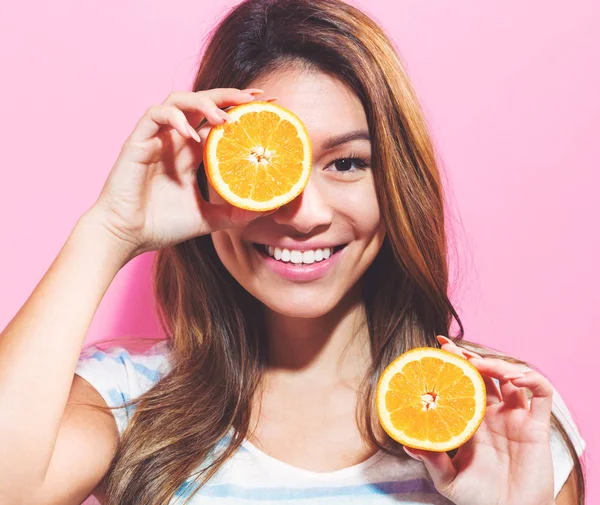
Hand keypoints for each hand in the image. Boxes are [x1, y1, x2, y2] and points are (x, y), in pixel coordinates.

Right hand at [87, 87, 269, 259]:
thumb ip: (235, 212)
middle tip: (256, 99)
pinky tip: (191, 133)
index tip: (268, 106)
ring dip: (203, 103)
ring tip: (225, 118)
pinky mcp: (138, 141)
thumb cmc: (162, 226)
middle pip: (204, 103)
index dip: (241, 110)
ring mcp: (157, 138)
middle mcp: (176, 140)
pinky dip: (174, 117)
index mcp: (192, 154)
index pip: (219, 122)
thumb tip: (268, 208)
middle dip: (230, 96)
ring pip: (179, 100)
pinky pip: (155, 115)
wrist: (127, 237)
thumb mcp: (209, 219)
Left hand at [403, 336, 554, 504]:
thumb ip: (432, 460)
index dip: (453, 364)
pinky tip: (515, 378)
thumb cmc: (479, 499)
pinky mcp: (537, 427)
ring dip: (497, 364)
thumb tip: (407, 444)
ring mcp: (516, 418)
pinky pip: (541, 394)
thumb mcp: (448, 480)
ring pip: (511, 377)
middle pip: (485, 375)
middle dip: (470, 358)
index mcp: (471, 421)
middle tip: (452, 348)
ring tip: (479, 363)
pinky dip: (531, 379)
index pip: (462, 383)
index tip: (437, 346)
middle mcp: (493, 415)